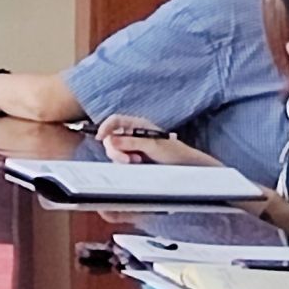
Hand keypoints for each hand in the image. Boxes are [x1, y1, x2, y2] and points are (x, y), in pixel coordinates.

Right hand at [97, 114, 212, 166]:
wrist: (187, 167)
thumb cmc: (173, 152)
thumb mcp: (152, 146)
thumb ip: (130, 142)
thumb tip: (110, 140)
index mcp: (137, 125)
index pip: (115, 121)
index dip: (105, 127)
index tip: (101, 138)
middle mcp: (133, 134)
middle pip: (112, 137)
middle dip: (116, 149)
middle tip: (127, 160)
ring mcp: (133, 145)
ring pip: (115, 149)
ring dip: (121, 156)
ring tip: (136, 162)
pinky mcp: (135, 157)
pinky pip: (121, 158)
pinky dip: (124, 162)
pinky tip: (136, 165)